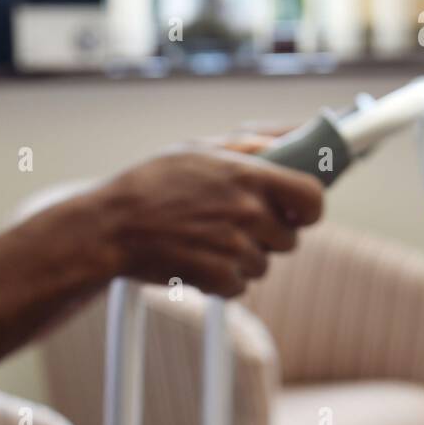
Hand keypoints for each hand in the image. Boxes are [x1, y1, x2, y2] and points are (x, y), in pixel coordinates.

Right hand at [96, 147, 322, 298]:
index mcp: (249, 174)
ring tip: (207, 242)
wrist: (110, 227)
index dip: (310, 209)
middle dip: (268, 236)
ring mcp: (234, 248)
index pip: (312, 198)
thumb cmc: (153, 184)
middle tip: (235, 226)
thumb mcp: (202, 149)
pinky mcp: (219, 279)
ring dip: (242, 259)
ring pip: (263, 265)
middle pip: (289, 239)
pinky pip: (240, 287)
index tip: (300, 211)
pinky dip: (223, 281)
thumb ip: (253, 145)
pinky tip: (198, 261)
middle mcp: (247, 212)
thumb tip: (295, 137)